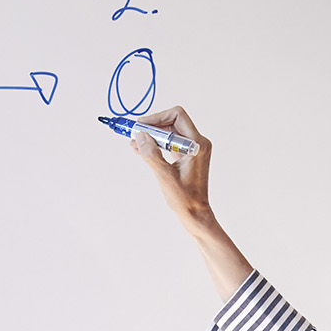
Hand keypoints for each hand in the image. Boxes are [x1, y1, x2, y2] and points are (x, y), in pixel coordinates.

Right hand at [127, 105, 251, 296]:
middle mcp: (197, 143)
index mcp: (197, 144)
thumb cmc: (185, 199)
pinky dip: (155, 144)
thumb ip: (151, 155)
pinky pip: (169, 143)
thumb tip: (140, 135)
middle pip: (172, 122)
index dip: (156, 117)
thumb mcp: (165, 177)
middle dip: (151, 126)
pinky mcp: (186, 157)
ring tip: (133, 142)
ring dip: (151, 135)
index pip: (177, 115)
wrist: (196, 214)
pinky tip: (140, 149)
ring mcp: (193, 149)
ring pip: (169, 132)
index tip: (140, 126)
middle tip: (133, 133)